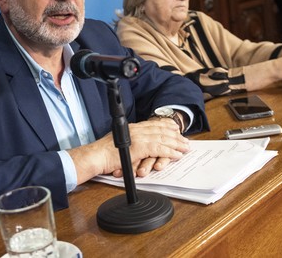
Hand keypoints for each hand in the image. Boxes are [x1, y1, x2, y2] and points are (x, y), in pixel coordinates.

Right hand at [68, 118, 189, 183]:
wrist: (96, 157)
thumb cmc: (102, 154)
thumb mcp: (118, 144)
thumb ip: (129, 143)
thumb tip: (136, 148)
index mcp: (131, 128)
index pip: (152, 124)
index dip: (166, 126)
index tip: (175, 128)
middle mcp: (136, 129)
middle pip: (160, 130)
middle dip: (175, 135)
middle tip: (185, 140)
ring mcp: (138, 137)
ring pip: (163, 138)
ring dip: (176, 143)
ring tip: (185, 148)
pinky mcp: (140, 147)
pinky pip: (160, 148)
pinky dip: (170, 152)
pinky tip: (177, 155)